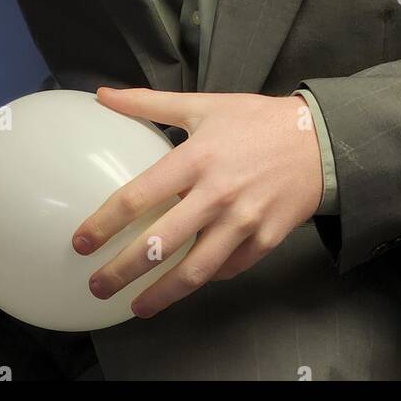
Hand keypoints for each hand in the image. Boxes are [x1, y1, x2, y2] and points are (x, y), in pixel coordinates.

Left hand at [72, 87, 323, 318]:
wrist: (319, 140)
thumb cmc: (256, 121)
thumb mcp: (203, 105)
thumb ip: (149, 103)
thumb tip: (103, 94)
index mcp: (196, 158)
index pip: (138, 197)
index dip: (104, 224)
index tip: (81, 242)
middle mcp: (217, 194)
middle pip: (159, 244)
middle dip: (122, 270)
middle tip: (97, 286)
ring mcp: (243, 222)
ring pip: (194, 271)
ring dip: (160, 294)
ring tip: (135, 306)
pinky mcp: (265, 241)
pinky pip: (227, 269)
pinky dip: (205, 278)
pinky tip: (186, 284)